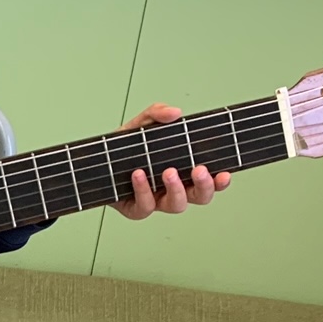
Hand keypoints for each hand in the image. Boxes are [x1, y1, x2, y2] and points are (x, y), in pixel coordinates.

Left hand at [111, 104, 230, 219]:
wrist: (96, 162)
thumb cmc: (125, 147)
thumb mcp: (141, 124)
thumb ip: (157, 114)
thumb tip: (175, 112)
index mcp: (184, 172)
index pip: (210, 180)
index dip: (221, 182)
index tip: (225, 173)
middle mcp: (173, 189)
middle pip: (200, 197)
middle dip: (203, 186)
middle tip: (199, 170)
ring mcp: (156, 201)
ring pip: (176, 205)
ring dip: (176, 189)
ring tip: (168, 171)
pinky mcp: (135, 209)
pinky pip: (144, 207)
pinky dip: (143, 190)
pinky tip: (138, 174)